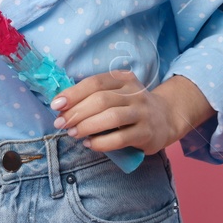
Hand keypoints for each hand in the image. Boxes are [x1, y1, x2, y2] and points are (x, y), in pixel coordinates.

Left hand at [50, 70, 214, 154]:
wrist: (166, 118)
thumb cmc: (130, 106)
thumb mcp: (116, 93)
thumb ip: (93, 96)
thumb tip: (61, 106)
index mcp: (123, 79)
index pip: (94, 83)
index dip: (73, 93)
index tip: (56, 105)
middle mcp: (134, 93)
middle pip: (101, 100)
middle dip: (76, 112)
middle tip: (61, 124)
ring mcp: (143, 112)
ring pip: (111, 117)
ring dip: (87, 126)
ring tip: (73, 133)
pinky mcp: (147, 133)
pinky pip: (121, 138)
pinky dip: (102, 142)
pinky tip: (90, 144)